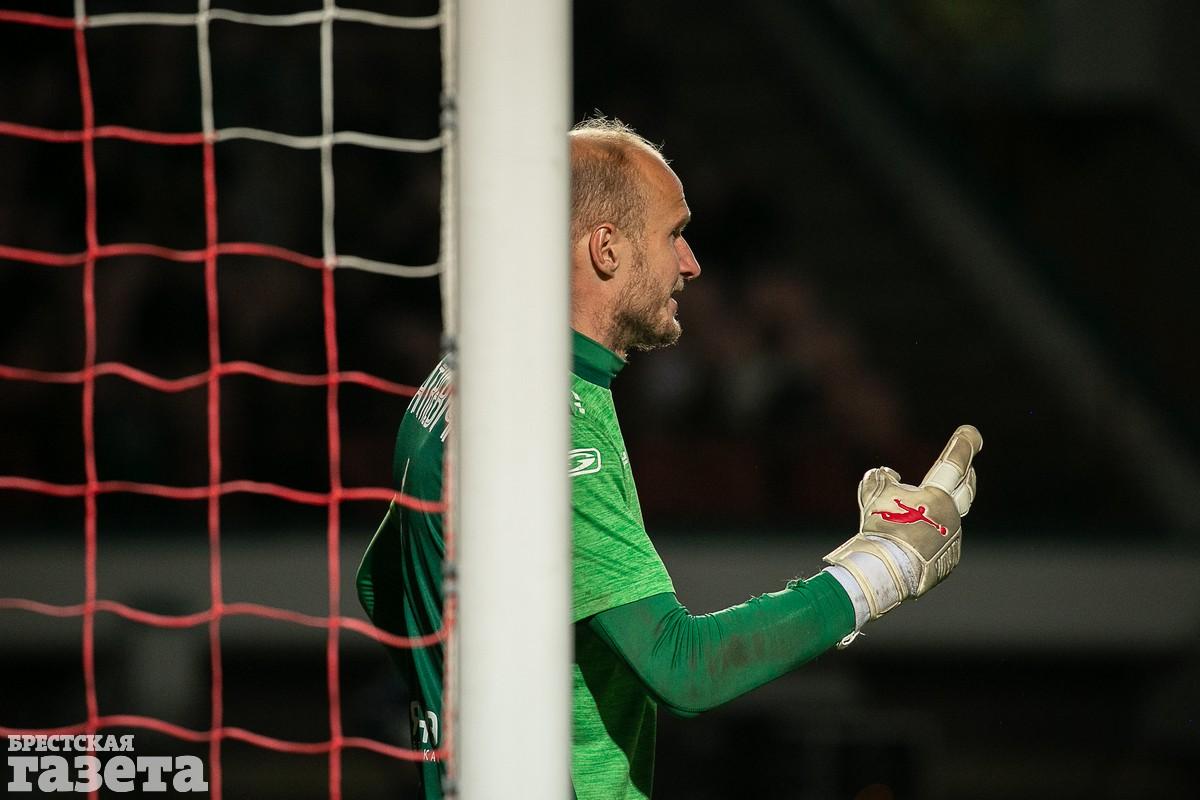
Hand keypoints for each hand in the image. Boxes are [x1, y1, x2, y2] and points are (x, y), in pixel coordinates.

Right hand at [825, 425, 981, 621]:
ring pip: (946, 520)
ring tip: (908, 521)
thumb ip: (880, 477)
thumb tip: (888, 473)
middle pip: (965, 490)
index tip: (971, 431)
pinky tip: (908, 546)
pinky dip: (927, 540)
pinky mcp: (947, 563)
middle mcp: (952, 516)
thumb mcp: (873, 493)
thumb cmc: (880, 526)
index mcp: (938, 495)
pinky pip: (939, 544)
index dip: (963, 445)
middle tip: (966, 469)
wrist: (886, 570)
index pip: (954, 463)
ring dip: (933, 515)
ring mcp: (952, 541)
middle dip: (966, 476)